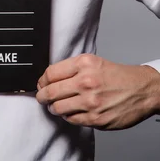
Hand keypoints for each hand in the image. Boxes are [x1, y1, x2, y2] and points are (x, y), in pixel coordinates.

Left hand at [36, 54, 159, 128]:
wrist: (142, 90)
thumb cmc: (118, 76)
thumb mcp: (93, 61)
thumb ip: (72, 68)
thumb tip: (50, 78)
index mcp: (84, 64)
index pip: (51, 73)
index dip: (42, 80)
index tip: (41, 84)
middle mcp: (86, 81)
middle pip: (50, 91)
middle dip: (42, 96)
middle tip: (41, 97)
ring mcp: (91, 102)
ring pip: (58, 108)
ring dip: (53, 108)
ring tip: (55, 106)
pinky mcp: (96, 118)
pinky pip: (72, 120)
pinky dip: (68, 116)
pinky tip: (71, 112)